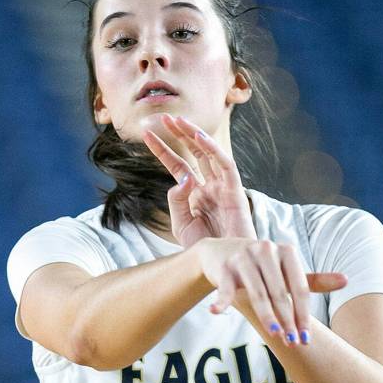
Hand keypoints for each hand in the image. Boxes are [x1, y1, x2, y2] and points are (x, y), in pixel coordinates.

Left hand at [143, 114, 255, 245]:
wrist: (225, 265)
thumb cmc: (205, 249)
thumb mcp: (181, 225)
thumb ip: (177, 201)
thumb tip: (182, 178)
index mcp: (196, 194)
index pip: (178, 165)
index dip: (162, 149)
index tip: (145, 135)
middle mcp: (210, 186)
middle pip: (194, 153)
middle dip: (179, 134)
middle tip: (163, 117)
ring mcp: (223, 187)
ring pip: (209, 153)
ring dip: (194, 135)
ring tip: (178, 120)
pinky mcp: (236, 192)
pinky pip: (226, 165)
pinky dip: (214, 150)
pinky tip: (200, 137)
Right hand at [196, 237, 347, 345]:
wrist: (219, 253)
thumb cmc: (260, 266)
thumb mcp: (286, 270)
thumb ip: (313, 279)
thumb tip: (346, 280)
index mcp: (286, 251)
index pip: (299, 288)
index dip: (303, 314)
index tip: (306, 337)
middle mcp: (265, 250)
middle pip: (280, 292)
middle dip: (287, 320)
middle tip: (293, 343)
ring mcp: (244, 257)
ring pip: (257, 292)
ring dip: (266, 315)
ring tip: (275, 334)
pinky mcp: (224, 266)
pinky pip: (225, 287)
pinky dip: (221, 300)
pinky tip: (217, 312)